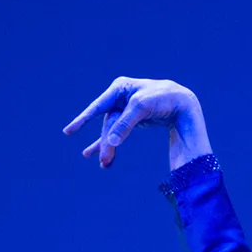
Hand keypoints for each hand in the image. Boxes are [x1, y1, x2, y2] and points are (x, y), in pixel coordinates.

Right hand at [63, 77, 212, 170]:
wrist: (182, 103)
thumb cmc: (162, 98)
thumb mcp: (142, 108)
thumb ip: (125, 124)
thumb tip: (111, 141)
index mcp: (119, 88)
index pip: (98, 107)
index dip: (83, 120)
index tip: (68, 131)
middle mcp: (120, 97)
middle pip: (108, 123)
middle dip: (106, 142)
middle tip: (105, 161)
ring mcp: (126, 109)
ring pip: (113, 130)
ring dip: (107, 147)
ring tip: (103, 163)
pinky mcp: (132, 120)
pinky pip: (117, 132)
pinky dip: (110, 143)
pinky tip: (97, 152)